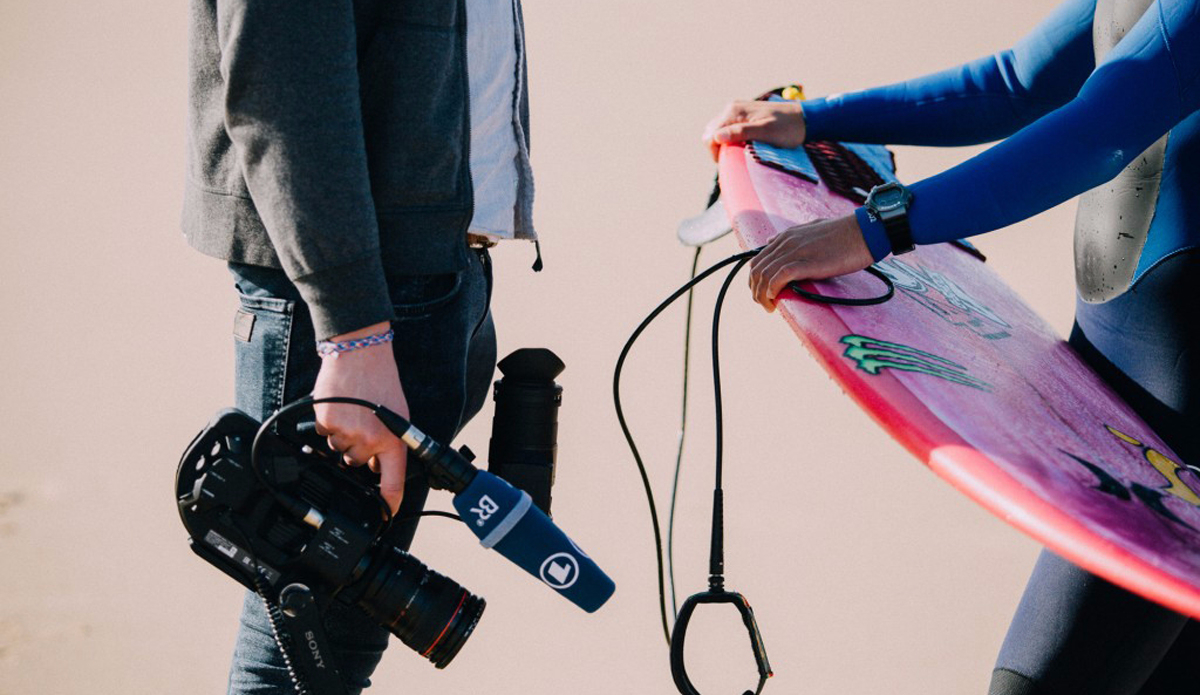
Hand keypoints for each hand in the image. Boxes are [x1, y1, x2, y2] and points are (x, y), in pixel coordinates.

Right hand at [313, 321, 408, 513]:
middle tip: (363, 424)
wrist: (361, 354)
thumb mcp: (399, 415)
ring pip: (338, 448)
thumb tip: (376, 465)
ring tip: (352, 411)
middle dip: (358, 449)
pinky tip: (339, 406)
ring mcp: (346, 433)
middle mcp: (369, 440)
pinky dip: (329, 423)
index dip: (389, 504)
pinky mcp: (326, 421)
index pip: (392, 482)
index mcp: (392, 441)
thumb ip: (390, 443)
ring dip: (342, 435)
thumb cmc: (381, 382)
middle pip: (356, 463)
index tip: (386, 516)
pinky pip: (324, 432)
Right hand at [702, 100, 805, 160]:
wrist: (805, 118)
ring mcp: (737, 111)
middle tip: (734, 161)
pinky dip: (729, 141)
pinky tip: (741, 147)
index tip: (730, 163)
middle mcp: (732, 109)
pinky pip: (727, 130)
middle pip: (711, 133)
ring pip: (718, 132)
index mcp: (734, 111)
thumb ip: (741, 133)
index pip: (710, 136)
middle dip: (717, 149)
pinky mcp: (743, 116)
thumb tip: (717, 137)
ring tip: (737, 155)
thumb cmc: (788, 128)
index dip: (715, 153)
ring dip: (723, 146)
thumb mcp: (766, 132)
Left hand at [748, 215, 873, 311]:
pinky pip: (779, 277)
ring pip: (764, 275)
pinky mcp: (806, 263)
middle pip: (757, 269)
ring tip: (769, 307)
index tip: (763, 294)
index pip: (758, 260)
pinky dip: (772, 290)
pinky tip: (775, 298)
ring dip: (761, 295)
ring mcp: (795, 252)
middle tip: (764, 304)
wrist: (865, 231)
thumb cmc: (844, 233)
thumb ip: (791, 236)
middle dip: (755, 290)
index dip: (755, 280)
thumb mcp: (812, 228)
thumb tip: (772, 240)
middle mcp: (786, 243)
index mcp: (786, 236)